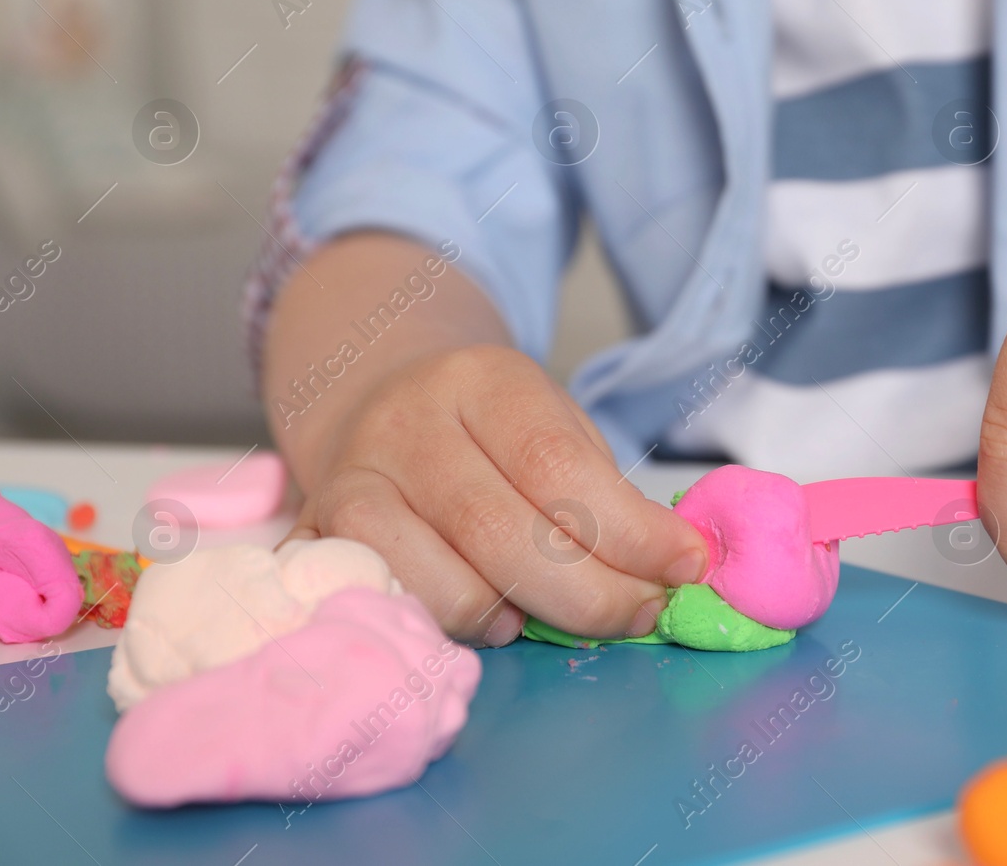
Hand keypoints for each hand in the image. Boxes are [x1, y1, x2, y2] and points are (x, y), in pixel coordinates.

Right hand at [283, 345, 707, 644]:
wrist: (375, 405)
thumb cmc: (489, 433)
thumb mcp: (553, 425)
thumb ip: (606, 493)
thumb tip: (679, 566)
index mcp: (480, 380)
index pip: (557, 463)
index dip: (629, 528)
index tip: (687, 564)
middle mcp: (406, 425)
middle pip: (502, 530)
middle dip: (590, 592)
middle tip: (640, 612)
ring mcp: (351, 485)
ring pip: (443, 580)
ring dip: (519, 615)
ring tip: (556, 615)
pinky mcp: (319, 542)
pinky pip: (395, 608)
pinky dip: (455, 627)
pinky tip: (491, 618)